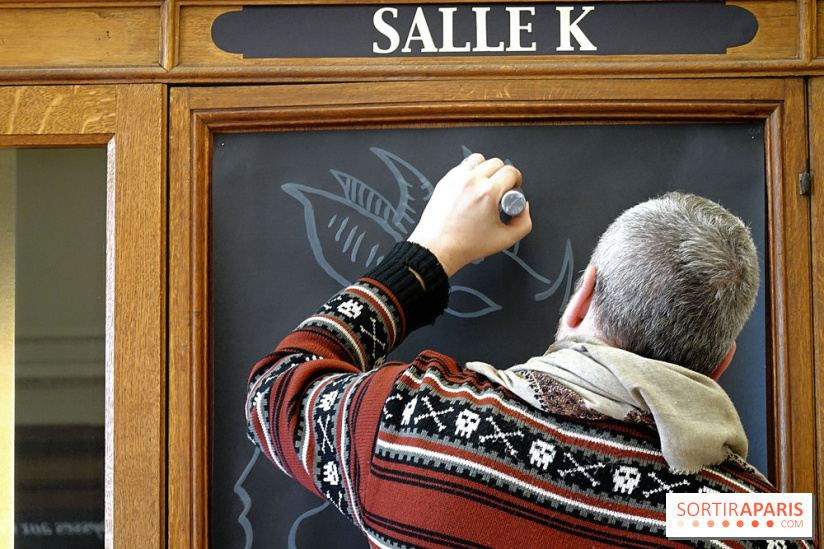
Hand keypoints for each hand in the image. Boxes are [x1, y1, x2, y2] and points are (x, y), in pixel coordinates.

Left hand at [408, 153, 531, 276]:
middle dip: (503, 175)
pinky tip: (471, 189)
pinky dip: (470, 173)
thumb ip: (524, 222)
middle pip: (497, 163)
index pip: (510, 171)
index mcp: (487, 192)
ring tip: (486, 186)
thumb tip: (524, 207)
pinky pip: (463, 167)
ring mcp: (456, 178)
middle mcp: (471, 181)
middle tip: (501, 191)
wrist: (437, 248)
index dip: (517, 180)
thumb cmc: (465, 245)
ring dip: (486, 170)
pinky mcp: (445, 180)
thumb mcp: (505, 239)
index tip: (513, 189)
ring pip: (478, 160)